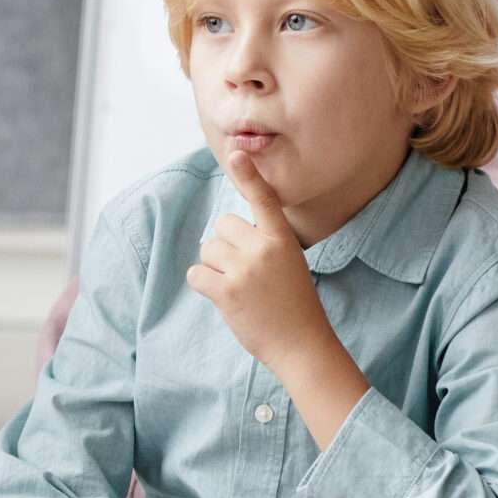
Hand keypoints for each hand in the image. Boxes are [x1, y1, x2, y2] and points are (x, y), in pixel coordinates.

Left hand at [187, 155, 333, 373]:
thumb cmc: (293, 304)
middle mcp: (263, 249)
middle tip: (244, 272)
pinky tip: (223, 296)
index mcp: (282, 239)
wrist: (301, 344)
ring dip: (214, 266)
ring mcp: (244, 270)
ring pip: (207, 250)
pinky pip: (196, 274)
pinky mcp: (226, 291)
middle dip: (225, 246)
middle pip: (221, 227)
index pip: (264, 200)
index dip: (249, 175)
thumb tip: (224, 233)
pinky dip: (202, 284)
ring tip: (238, 287)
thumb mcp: (288, 264)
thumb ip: (263, 244)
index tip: (236, 153)